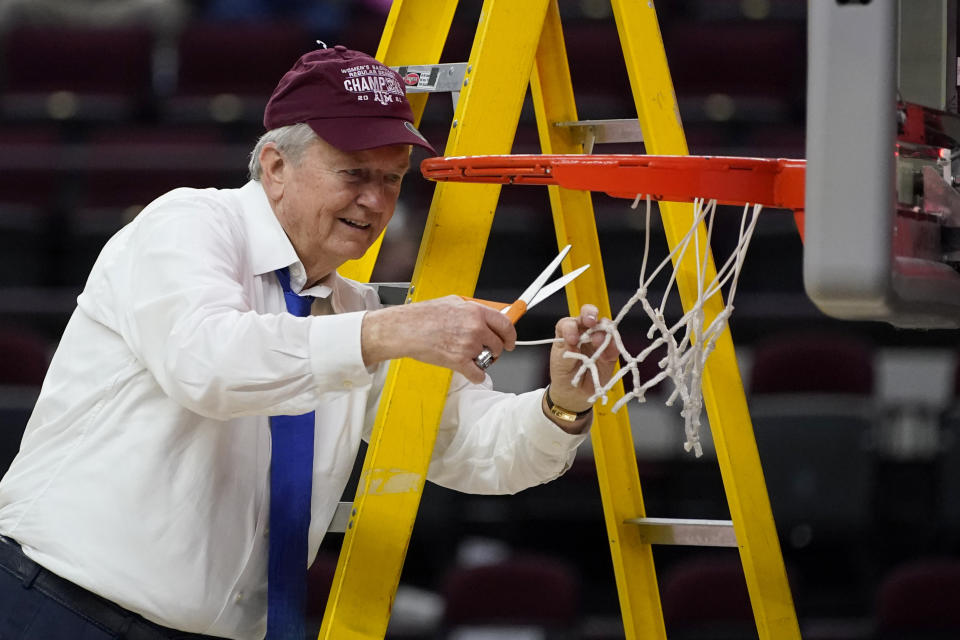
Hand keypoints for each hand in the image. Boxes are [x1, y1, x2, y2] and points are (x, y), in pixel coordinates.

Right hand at [361, 295, 516, 382]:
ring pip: (487, 359)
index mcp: (475, 312)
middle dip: (494, 350)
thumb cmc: (423, 315)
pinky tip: (470, 372)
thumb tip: (484, 315)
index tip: (510, 341)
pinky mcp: (459, 361)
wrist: (405, 329)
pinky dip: (476, 376)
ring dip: (481, 361)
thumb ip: (471, 309)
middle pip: (498, 344)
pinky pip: (478, 374)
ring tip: (468, 356)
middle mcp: (475, 328)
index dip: (510, 335)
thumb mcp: (452, 302)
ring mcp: (468, 345)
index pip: (505, 324)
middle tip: (487, 352)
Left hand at [547, 304, 618, 414]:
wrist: (574, 394)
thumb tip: (575, 339)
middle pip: (588, 315)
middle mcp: (584, 333)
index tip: (571, 340)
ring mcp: (598, 341)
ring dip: (604, 330)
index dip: (570, 327)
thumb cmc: (564, 375)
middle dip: (590, 314)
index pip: (569, 322)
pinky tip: (608, 353)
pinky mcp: (610, 352)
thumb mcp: (560, 363)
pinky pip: (615, 344)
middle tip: (591, 322)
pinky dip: (614, 346)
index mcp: (568, 332)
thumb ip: (567, 350)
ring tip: (599, 341)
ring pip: (604, 326)